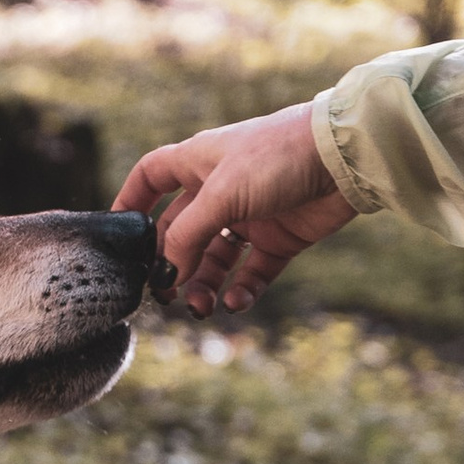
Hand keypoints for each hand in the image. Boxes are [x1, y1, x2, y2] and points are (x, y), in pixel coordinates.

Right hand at [114, 102, 355, 312]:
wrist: (345, 157)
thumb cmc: (276, 157)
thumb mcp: (221, 194)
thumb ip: (187, 235)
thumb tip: (165, 273)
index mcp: (198, 162)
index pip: (151, 177)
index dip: (131, 201)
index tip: (118, 235)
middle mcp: (220, 189)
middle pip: (180, 231)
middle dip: (170, 263)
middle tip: (165, 294)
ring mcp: (251, 215)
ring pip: (215, 258)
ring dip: (203, 283)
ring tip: (201, 306)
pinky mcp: (281, 238)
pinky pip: (252, 272)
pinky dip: (241, 290)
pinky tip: (235, 302)